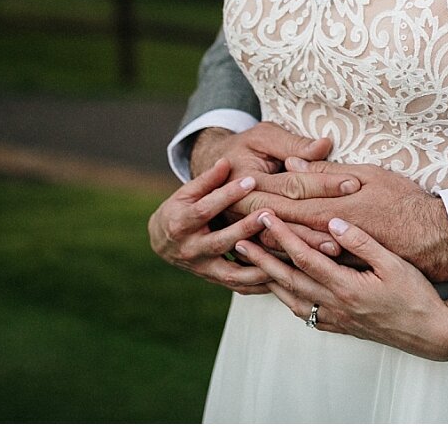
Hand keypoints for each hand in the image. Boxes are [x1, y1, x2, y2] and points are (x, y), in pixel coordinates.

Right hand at [147, 157, 276, 293]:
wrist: (163, 241)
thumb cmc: (180, 209)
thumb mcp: (187, 192)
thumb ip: (208, 180)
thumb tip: (226, 161)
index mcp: (180, 224)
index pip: (205, 209)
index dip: (227, 194)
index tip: (251, 180)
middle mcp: (190, 250)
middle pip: (220, 241)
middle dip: (245, 229)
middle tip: (269, 215)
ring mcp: (203, 268)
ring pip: (232, 273)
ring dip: (258, 265)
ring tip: (283, 251)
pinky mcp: (214, 280)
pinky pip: (239, 286)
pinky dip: (260, 284)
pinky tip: (282, 274)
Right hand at [190, 123, 359, 254]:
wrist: (210, 173)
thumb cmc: (241, 150)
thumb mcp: (262, 137)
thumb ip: (292, 145)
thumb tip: (325, 145)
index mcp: (246, 181)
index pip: (292, 185)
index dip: (323, 184)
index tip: (353, 184)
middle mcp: (239, 210)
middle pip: (286, 218)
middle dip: (318, 223)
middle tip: (350, 226)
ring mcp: (238, 231)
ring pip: (276, 243)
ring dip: (306, 248)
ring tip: (337, 250)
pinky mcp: (240, 246)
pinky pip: (267, 259)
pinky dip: (289, 263)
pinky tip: (313, 268)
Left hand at [232, 213, 447, 361]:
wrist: (432, 334)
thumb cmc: (417, 296)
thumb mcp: (394, 263)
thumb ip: (362, 242)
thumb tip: (334, 223)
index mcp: (345, 287)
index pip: (304, 258)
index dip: (282, 236)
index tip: (265, 218)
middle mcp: (335, 306)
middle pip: (288, 280)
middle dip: (261, 260)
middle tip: (239, 243)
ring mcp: (336, 320)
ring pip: (292, 300)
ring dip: (270, 281)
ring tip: (252, 265)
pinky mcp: (342, 327)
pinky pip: (305, 313)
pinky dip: (288, 300)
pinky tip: (284, 291)